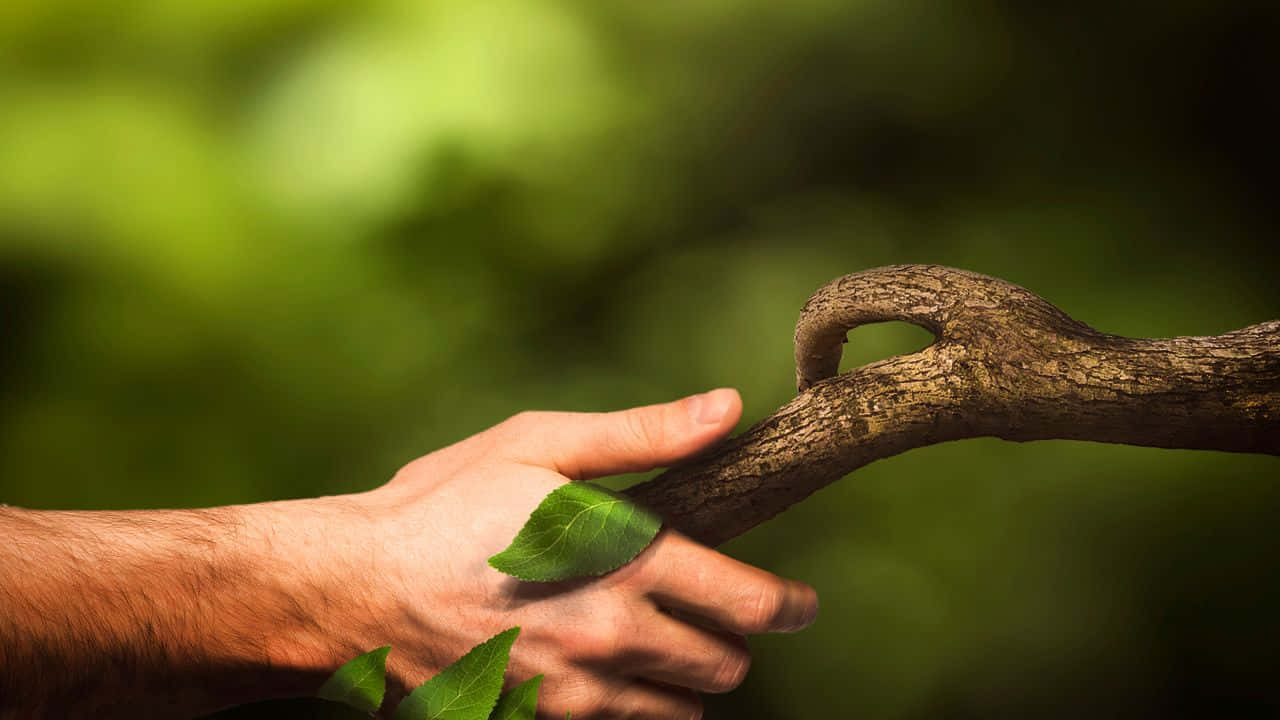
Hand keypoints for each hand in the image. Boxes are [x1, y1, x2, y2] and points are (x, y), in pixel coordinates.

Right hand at [311, 389, 819, 718]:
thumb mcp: (540, 446)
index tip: (799, 604)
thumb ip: (644, 436)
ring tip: (652, 646)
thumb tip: (726, 409)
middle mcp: (615, 636)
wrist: (353, 589)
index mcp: (627, 560)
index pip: (751, 603)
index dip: (790, 605)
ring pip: (680, 710)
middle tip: (708, 615)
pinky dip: (629, 709)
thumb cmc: (444, 504)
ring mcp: (578, 693)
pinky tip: (597, 671)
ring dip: (682, 681)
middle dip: (731, 640)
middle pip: (725, 664)